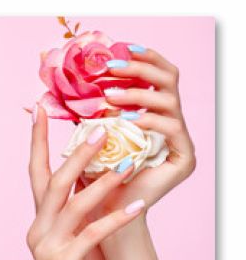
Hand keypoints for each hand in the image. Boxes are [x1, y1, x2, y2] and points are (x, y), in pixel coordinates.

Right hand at [27, 106, 143, 259]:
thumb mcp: (78, 233)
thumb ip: (80, 207)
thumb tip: (99, 171)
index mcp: (40, 218)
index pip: (35, 172)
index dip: (37, 140)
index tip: (42, 110)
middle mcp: (37, 228)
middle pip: (53, 182)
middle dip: (76, 154)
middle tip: (101, 129)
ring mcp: (46, 247)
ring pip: (72, 204)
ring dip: (102, 182)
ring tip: (127, 164)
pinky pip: (92, 234)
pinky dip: (116, 218)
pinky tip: (138, 205)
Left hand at [95, 47, 195, 212]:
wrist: (105, 211)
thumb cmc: (96, 173)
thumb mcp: (92, 131)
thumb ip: (91, 105)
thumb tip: (73, 74)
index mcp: (156, 114)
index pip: (158, 76)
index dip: (143, 59)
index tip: (119, 48)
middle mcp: (172, 123)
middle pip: (170, 79)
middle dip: (141, 68)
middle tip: (112, 66)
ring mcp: (181, 140)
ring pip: (170, 100)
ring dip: (137, 94)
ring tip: (108, 97)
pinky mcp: (185, 158)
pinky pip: (172, 127)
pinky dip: (148, 119)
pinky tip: (126, 120)